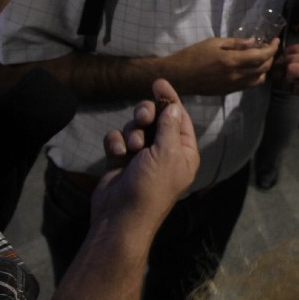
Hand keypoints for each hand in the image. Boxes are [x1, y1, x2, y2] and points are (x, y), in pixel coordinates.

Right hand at [95, 79, 198, 235]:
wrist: (119, 216)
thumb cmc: (150, 188)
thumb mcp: (167, 153)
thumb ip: (169, 125)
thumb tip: (173, 105)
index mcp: (183, 152)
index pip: (179, 118)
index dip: (170, 99)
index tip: (158, 83)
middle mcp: (164, 153)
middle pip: (156, 119)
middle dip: (146, 116)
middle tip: (142, 119)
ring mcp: (141, 157)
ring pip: (135, 127)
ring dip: (131, 133)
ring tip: (131, 148)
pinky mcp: (121, 161)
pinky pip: (117, 139)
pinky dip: (116, 144)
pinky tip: (117, 155)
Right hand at [163, 37, 278, 94]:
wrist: (178, 76)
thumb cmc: (193, 55)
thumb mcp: (214, 42)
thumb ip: (236, 43)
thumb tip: (254, 42)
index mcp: (232, 61)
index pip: (261, 56)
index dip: (272, 48)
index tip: (276, 40)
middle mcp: (236, 76)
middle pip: (264, 68)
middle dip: (271, 57)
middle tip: (269, 46)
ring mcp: (233, 86)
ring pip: (259, 79)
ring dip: (265, 68)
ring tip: (261, 57)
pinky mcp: (229, 91)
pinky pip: (249, 85)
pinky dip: (256, 76)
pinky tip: (251, 67)